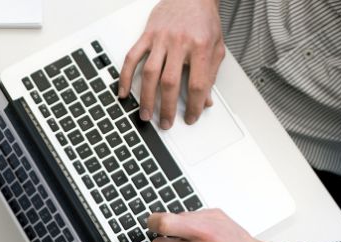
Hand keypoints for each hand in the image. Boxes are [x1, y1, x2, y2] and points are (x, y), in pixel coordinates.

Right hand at [118, 0, 224, 128]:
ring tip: (145, 114)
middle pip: (170, 82)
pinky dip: (126, 76)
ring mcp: (161, 39)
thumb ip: (211, 73)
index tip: (192, 117)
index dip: (195, 105)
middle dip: (167, 107)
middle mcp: (179, 43)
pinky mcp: (147, 35)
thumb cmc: (203, 19)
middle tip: (165, 123)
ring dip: (146, 98)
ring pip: (150, 73)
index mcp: (200, 47)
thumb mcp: (216, 46)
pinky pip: (132, 57)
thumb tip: (206, 100)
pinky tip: (124, 91)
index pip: (197, 83)